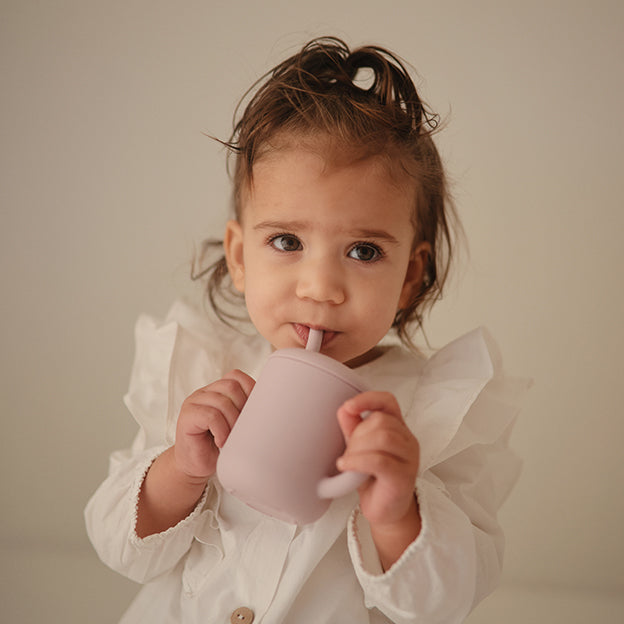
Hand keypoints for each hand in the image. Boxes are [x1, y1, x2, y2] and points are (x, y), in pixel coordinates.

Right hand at [174, 369, 254, 481]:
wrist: (195, 467)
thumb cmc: (217, 447)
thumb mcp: (237, 426)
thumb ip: (245, 412)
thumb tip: (270, 406)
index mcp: (216, 391)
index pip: (236, 376)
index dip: (249, 390)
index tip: (254, 412)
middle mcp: (204, 393)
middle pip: (231, 386)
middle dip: (242, 408)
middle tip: (242, 429)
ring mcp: (193, 402)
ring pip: (222, 402)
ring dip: (232, 422)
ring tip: (231, 439)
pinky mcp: (186, 416)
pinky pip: (211, 416)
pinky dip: (221, 430)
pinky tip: (221, 442)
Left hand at [337, 391, 419, 527]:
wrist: (385, 511)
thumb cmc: (373, 478)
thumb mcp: (360, 448)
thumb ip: (353, 427)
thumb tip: (344, 409)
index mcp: (398, 428)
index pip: (388, 401)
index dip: (369, 399)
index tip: (349, 406)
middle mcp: (408, 440)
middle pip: (381, 421)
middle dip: (358, 435)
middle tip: (350, 452)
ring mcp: (409, 458)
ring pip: (383, 438)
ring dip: (357, 449)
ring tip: (349, 462)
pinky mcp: (403, 477)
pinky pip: (380, 460)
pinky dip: (358, 461)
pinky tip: (347, 466)